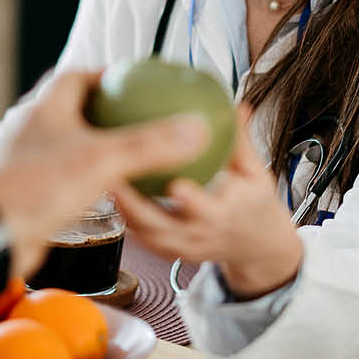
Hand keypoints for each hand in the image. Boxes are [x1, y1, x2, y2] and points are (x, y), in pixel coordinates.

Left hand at [0, 70, 209, 278]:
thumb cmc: (32, 187)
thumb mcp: (102, 161)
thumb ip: (150, 145)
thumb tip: (196, 128)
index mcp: (45, 108)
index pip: (77, 77)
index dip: (107, 76)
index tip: (135, 82)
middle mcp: (31, 131)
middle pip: (71, 111)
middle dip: (103, 113)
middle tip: (138, 121)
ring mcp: (25, 164)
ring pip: (65, 149)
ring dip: (93, 150)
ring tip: (129, 159)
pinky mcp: (24, 196)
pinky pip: (60, 181)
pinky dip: (83, 183)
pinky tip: (106, 197)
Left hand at [112, 105, 302, 299]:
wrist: (255, 246)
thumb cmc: (254, 202)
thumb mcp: (256, 173)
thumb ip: (240, 141)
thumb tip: (233, 105)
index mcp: (227, 214)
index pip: (207, 209)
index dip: (190, 200)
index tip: (174, 184)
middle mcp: (203, 236)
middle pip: (163, 226)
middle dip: (137, 206)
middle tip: (114, 177)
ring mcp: (184, 248)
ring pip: (146, 234)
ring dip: (123, 210)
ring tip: (102, 182)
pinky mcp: (170, 253)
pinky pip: (142, 238)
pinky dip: (125, 219)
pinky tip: (108, 195)